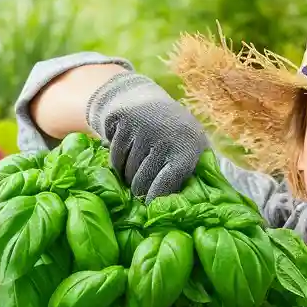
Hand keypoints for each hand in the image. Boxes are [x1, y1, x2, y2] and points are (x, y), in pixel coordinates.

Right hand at [86, 71, 210, 198]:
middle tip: (140, 190)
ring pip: (126, 173)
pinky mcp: (122, 122)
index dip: (155, 198)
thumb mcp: (192, 148)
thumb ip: (193, 174)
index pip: (167, 184)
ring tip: (135, 169)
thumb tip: (186, 205)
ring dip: (127, 176)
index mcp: (188, 148)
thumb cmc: (174, 134)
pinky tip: (126, 155)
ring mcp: (143, 127)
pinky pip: (114, 159)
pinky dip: (117, 163)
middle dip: (139, 190)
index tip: (149, 206)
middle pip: (142, 182)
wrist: (144, 100)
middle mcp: (166, 136)